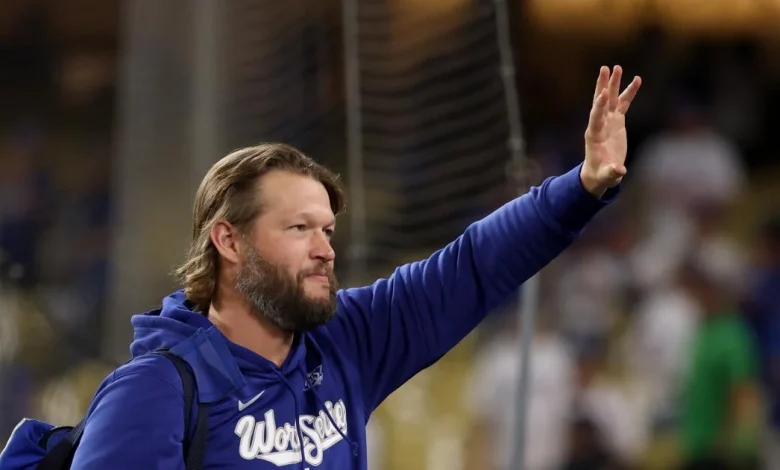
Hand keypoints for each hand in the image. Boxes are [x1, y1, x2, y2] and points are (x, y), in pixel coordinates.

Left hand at [581, 65, 641, 196]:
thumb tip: (620, 171)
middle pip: (600, 102)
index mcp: (594, 135)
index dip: (599, 107)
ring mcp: (608, 121)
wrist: (601, 173)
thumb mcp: (606, 176)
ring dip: (614, 84)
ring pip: (610, 99)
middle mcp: (599, 124)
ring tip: (617, 67)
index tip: (603, 95)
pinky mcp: (616, 121)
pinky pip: (623, 103)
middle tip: (605, 69)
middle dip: (602, 86)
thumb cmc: (602, 175)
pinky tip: (637, 79)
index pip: (596, 117)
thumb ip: (612, 172)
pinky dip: (629, 92)